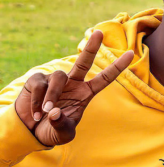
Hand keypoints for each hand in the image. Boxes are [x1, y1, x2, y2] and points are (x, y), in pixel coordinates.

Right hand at [13, 31, 133, 146]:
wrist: (29, 132)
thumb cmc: (51, 130)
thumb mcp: (62, 133)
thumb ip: (61, 125)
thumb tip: (54, 112)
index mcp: (85, 93)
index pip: (105, 78)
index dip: (117, 67)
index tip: (131, 53)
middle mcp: (73, 83)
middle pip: (84, 61)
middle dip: (91, 47)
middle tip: (98, 32)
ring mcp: (55, 80)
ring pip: (59, 78)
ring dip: (52, 96)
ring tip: (45, 113)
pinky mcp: (38, 80)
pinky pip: (40, 85)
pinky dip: (37, 101)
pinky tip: (35, 114)